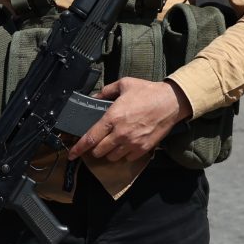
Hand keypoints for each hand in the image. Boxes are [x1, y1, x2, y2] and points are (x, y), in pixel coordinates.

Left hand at [64, 76, 189, 163]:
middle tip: (98, 142)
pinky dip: (124, 154)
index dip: (78, 148)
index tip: (72, 154)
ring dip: (109, 152)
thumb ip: (106, 91)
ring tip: (113, 143)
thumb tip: (95, 97)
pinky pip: (127, 158)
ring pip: (112, 157)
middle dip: (95, 149)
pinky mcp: (143, 149)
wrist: (171, 102)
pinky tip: (126, 145)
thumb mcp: (124, 84)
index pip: (90, 138)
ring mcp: (132, 143)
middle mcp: (120, 134)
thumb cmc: (148, 92)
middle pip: (99, 151)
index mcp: (112, 118)